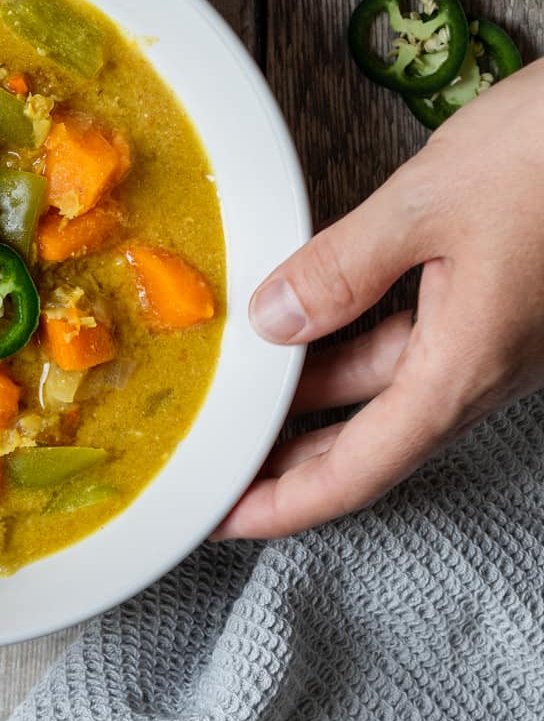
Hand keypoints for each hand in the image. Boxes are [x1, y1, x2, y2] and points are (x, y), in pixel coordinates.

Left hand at [217, 60, 543, 538]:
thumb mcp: (428, 203)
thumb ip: (343, 267)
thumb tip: (273, 320)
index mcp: (463, 367)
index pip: (357, 469)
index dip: (284, 503)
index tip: (222, 518)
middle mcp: (483, 367)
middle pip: (368, 442)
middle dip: (289, 460)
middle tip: (218, 463)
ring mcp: (497, 335)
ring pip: (388, 387)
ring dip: (315, 399)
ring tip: (244, 395)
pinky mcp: (502, 296)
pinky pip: (411, 339)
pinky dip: (351, 342)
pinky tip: (308, 316)